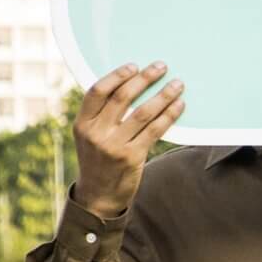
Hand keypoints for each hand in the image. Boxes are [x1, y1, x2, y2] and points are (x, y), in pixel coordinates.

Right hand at [69, 62, 184, 219]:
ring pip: (142, 113)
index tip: (134, 66)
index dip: (116, 76)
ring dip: (162, 95)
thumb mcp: (89, 137)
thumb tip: (129, 85)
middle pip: (121, 98)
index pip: (97, 92)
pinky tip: (179, 105)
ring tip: (177, 84)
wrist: (99, 196)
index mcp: (82, 124)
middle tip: (161, 67)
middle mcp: (96, 134)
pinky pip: (154, 130)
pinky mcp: (132, 157)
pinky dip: (168, 116)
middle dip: (144, 79)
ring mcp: (113, 146)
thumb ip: (101, 115)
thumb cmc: (98, 160)